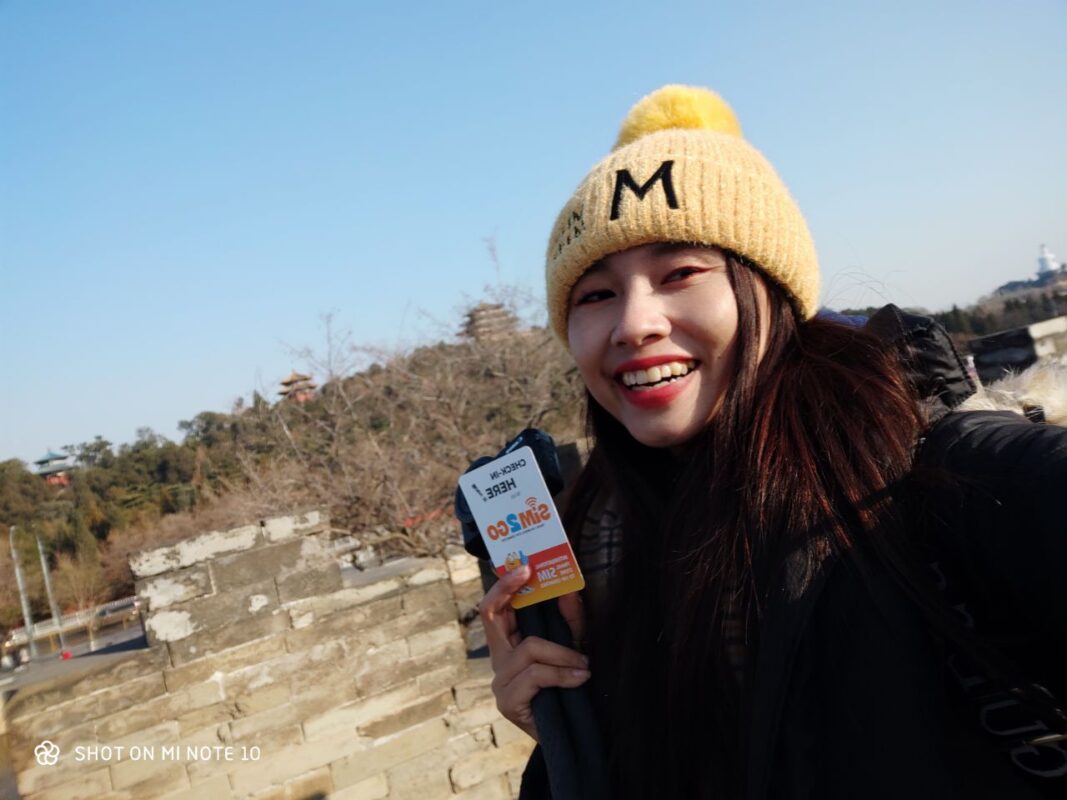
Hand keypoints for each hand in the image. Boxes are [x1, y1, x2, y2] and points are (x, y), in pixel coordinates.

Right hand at [479, 565, 590, 741]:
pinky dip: (561, 675)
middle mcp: (499, 660)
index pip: (494, 609)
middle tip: (530, 571)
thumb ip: (571, 622)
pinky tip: (580, 680)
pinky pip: (535, 675)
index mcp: (510, 645)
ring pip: (529, 649)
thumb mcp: (573, 648)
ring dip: (563, 654)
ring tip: (585, 665)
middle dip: (508, 589)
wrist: (573, 737)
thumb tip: (569, 590)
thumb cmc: (570, 689)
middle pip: (491, 615)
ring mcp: (500, 682)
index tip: (523, 566)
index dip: (503, 585)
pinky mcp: (508, 702)